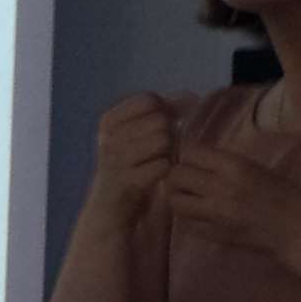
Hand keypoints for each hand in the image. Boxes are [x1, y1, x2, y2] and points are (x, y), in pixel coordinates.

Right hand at [83, 91, 190, 228]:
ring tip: (159, 160)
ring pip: (163, 140)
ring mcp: (117, 159)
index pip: (148, 100)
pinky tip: (158, 175)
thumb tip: (192, 96)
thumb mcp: (135, 133)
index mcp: (109, 120)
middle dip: (168, 133)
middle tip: (161, 148)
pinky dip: (166, 170)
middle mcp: (109, 137)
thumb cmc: (129, 163)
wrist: (109, 205)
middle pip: (159, 120)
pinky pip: (164, 165)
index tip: (165, 124)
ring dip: (169, 151)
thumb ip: (162, 111)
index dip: (165, 109)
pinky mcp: (128, 181)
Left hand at [161, 138, 300, 277]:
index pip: (190, 152)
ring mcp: (212, 213)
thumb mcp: (254, 167)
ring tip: (189, 197)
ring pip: (173, 200)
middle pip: (175, 175)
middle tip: (186, 180)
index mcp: (233, 166)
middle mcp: (218, 187)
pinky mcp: (211, 234)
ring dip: (178, 196)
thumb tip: (196, 160)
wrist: (295, 229)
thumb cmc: (282, 194)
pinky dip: (188, 216)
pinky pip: (185, 222)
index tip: (192, 161)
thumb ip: (224, 164)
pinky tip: (200, 215)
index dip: (188, 155)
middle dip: (177, 175)